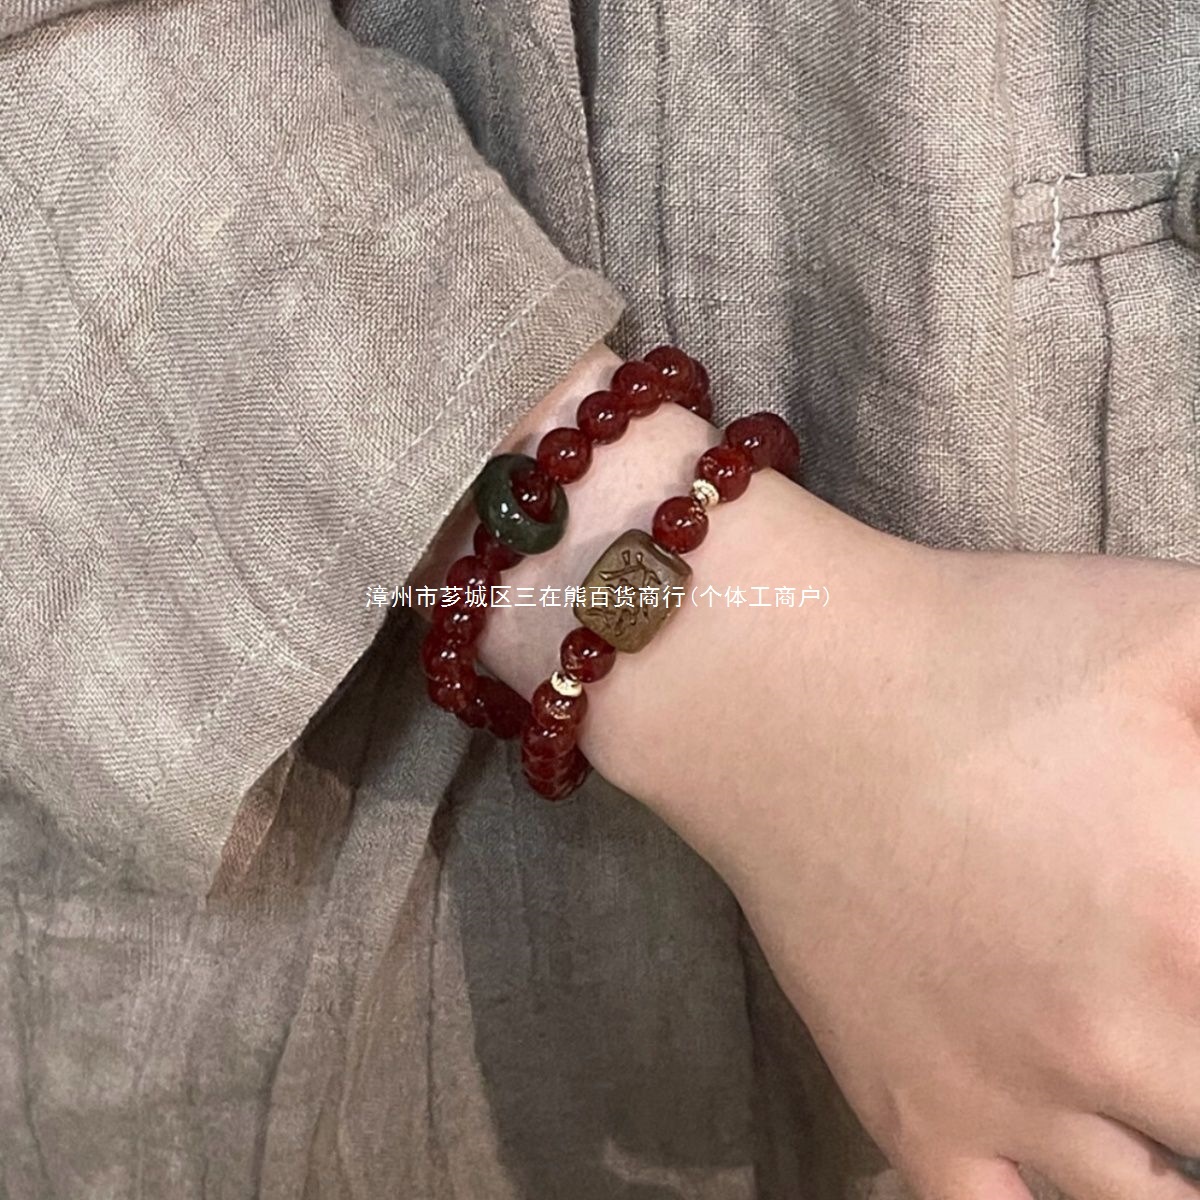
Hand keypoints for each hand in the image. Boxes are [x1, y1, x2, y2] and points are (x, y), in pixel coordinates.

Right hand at [629, 527, 1199, 1199]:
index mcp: (1191, 915)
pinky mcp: (914, 1114)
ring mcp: (1008, 1098)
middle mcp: (1118, 1039)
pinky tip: (1100, 1166)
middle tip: (1184, 981)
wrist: (776, 688)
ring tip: (1167, 1078)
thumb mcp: (1177, 628)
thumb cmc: (973, 645)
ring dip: (1187, 1152)